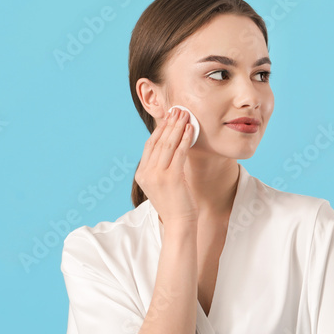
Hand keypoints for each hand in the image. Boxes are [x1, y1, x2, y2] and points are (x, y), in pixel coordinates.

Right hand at [135, 106, 196, 225]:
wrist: (178, 223)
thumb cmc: (174, 204)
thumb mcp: (161, 183)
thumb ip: (160, 167)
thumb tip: (169, 147)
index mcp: (141, 174)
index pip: (150, 145)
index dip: (160, 129)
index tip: (169, 117)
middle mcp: (146, 173)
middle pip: (158, 142)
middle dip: (169, 124)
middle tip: (178, 110)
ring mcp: (157, 175)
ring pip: (168, 144)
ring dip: (178, 127)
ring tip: (185, 115)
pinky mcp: (171, 178)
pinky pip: (180, 153)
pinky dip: (186, 139)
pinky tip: (191, 129)